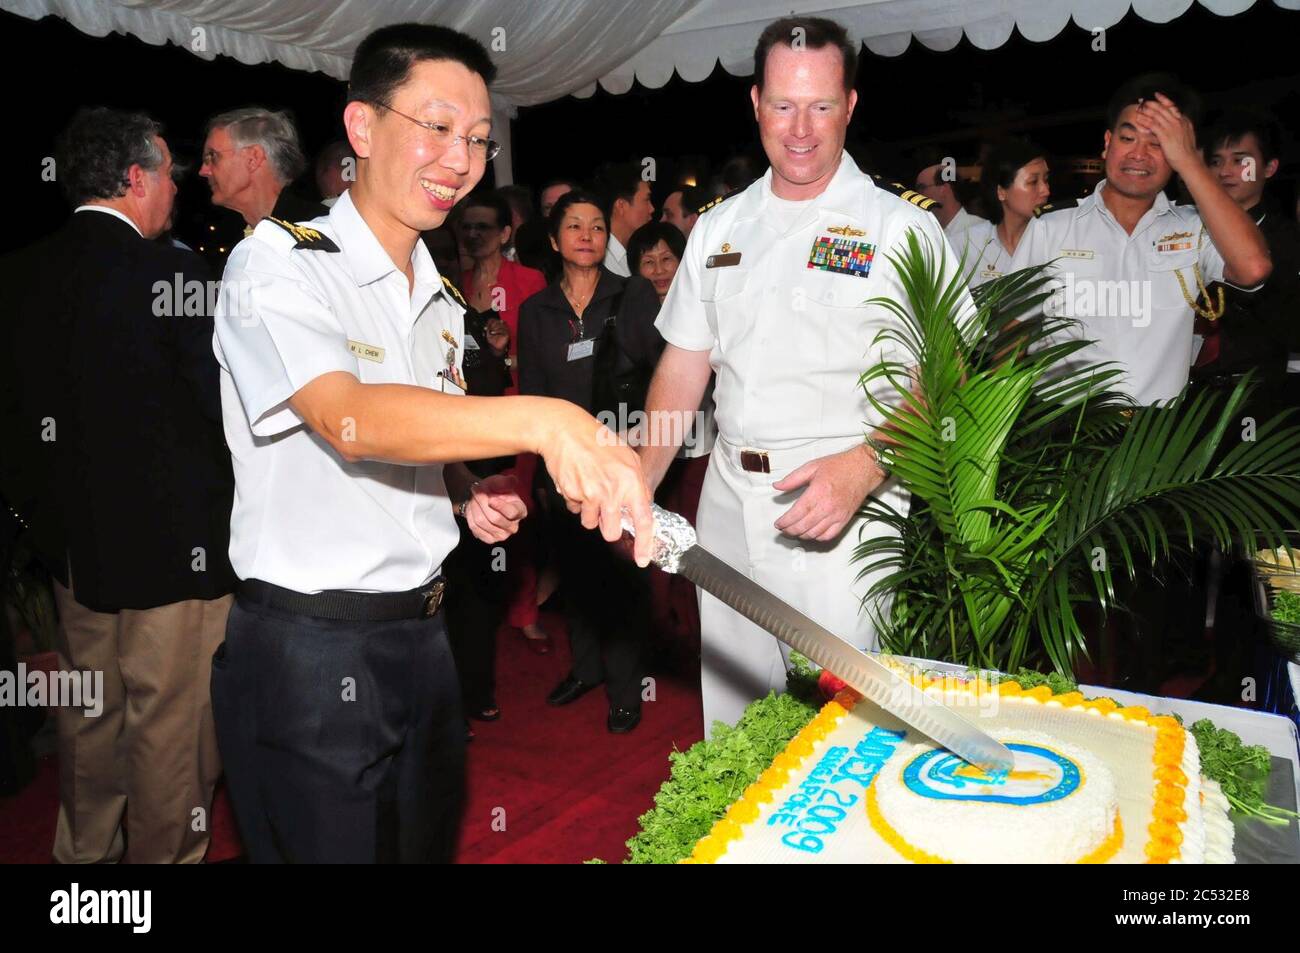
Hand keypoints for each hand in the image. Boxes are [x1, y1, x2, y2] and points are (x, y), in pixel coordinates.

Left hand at [464, 473, 526, 543]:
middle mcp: (513, 526)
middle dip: (482, 503)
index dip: (499, 506)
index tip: (491, 498)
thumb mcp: (500, 482)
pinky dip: (470, 517)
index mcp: (520, 511)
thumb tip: (512, 480)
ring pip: (482, 522)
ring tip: (474, 499)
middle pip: (495, 518)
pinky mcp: (490, 539)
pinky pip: (475, 528)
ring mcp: (502, 535)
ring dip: (474, 508)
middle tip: (476, 492)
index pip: (511, 513)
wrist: (483, 499)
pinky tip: (473, 509)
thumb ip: (506, 481)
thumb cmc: (494, 490)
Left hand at [484, 316, 509, 356]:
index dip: (489, 323)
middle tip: (488, 329)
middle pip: (497, 321)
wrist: (496, 349)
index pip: (493, 320)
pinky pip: (503, 330)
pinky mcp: (507, 334)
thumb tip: (487, 325)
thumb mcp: (488, 334)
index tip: (485, 327)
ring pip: (500, 325)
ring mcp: (505, 330)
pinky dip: (497, 331)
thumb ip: (488, 329)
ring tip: (490, 332)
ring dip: (494, 327)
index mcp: (497, 325)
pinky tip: (493, 333)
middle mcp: (502, 327)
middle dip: (491, 325)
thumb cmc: (493, 342)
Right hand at [540, 404, 654, 565]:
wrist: (565, 431)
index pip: (643, 520)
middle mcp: (613, 490)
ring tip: (589, 489)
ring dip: (590, 513)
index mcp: (632, 481)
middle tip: (604, 509)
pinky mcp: (572, 494)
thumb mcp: (628, 458)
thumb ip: (637, 484)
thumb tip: (642, 507)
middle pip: (611, 532)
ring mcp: (591, 493)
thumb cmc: (598, 441)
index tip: (642, 560)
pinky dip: (576, 502)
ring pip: (591, 524)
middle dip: (607, 527)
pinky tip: (577, 482)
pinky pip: (576, 511)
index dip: (644, 544)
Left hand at [772, 444, 884, 541]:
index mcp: (818, 492)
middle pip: (803, 526)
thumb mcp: (812, 466)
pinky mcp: (845, 520)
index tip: (778, 523)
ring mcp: (837, 515)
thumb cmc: (839, 466)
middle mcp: (827, 506)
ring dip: (801, 535)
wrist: (863, 469)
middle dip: (789, 530)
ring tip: (794, 531)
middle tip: (783, 528)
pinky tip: (811, 533)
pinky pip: (829, 536)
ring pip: (814, 533)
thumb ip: (792, 479)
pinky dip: (817, 538)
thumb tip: (777, 486)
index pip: (796, 513)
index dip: (784, 522)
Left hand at [1134, 93, 1199, 174]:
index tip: (1157, 95)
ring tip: (1139, 109)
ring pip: (1157, 116)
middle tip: (1143, 101)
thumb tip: (1175, 122)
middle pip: (1163, 109)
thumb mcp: (1186, 134)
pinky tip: (1139, 120)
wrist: (1188, 160)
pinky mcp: (1165, 135)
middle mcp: (1178, 121)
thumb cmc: (1186, 151)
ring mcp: (1172, 128)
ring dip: (1146, 111)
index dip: (1163, 100)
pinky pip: (1153, 125)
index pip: (1172, 106)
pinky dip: (1145, 122)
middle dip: (1152, 104)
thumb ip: (1181, 127)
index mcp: (1183, 120)